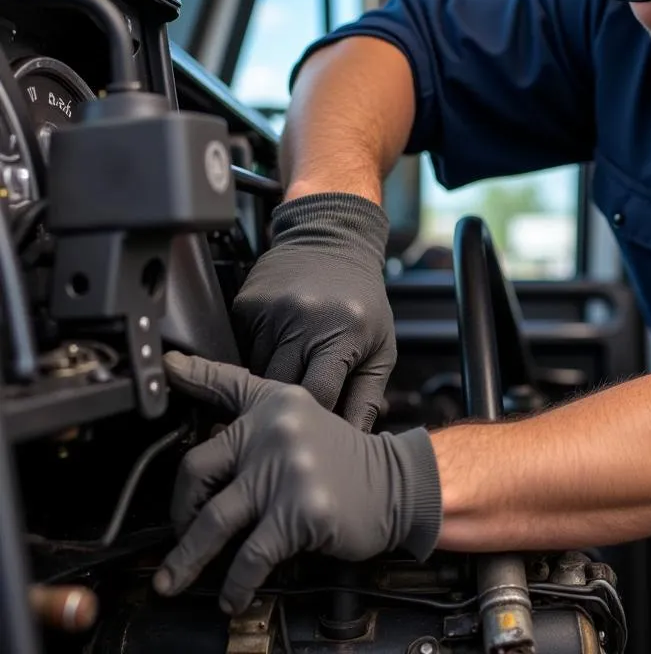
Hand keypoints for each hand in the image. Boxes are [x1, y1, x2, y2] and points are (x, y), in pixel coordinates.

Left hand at [152, 352, 441, 614]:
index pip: (225, 384)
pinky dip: (235, 583)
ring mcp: (288, 469)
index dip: (191, 374)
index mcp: (276, 403)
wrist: (394, 485)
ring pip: (213, 520)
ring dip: (186, 559)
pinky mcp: (300, 510)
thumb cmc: (342, 460)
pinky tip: (233, 594)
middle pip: (197, 468)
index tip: (166, 367)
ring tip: (173, 579)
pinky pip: (250, 555)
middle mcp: (277, 429)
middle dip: (178, 509)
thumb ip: (259, 419)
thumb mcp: (304, 420)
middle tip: (179, 530)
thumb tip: (204, 441)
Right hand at [231, 192, 395, 425]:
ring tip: (279, 393)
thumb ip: (368, 398)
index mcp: (341, 332)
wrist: (333, 239)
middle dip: (282, 412)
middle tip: (287, 427)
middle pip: (278, 389)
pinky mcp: (245, 305)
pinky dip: (251, 364)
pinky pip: (239, 352)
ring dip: (263, 390)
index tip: (314, 437)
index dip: (314, 421)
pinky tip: (269, 360)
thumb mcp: (380, 348)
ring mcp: (270, 311)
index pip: (317, 396)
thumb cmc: (363, 300)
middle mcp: (304, 319)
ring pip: (253, 375)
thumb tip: (353, 442)